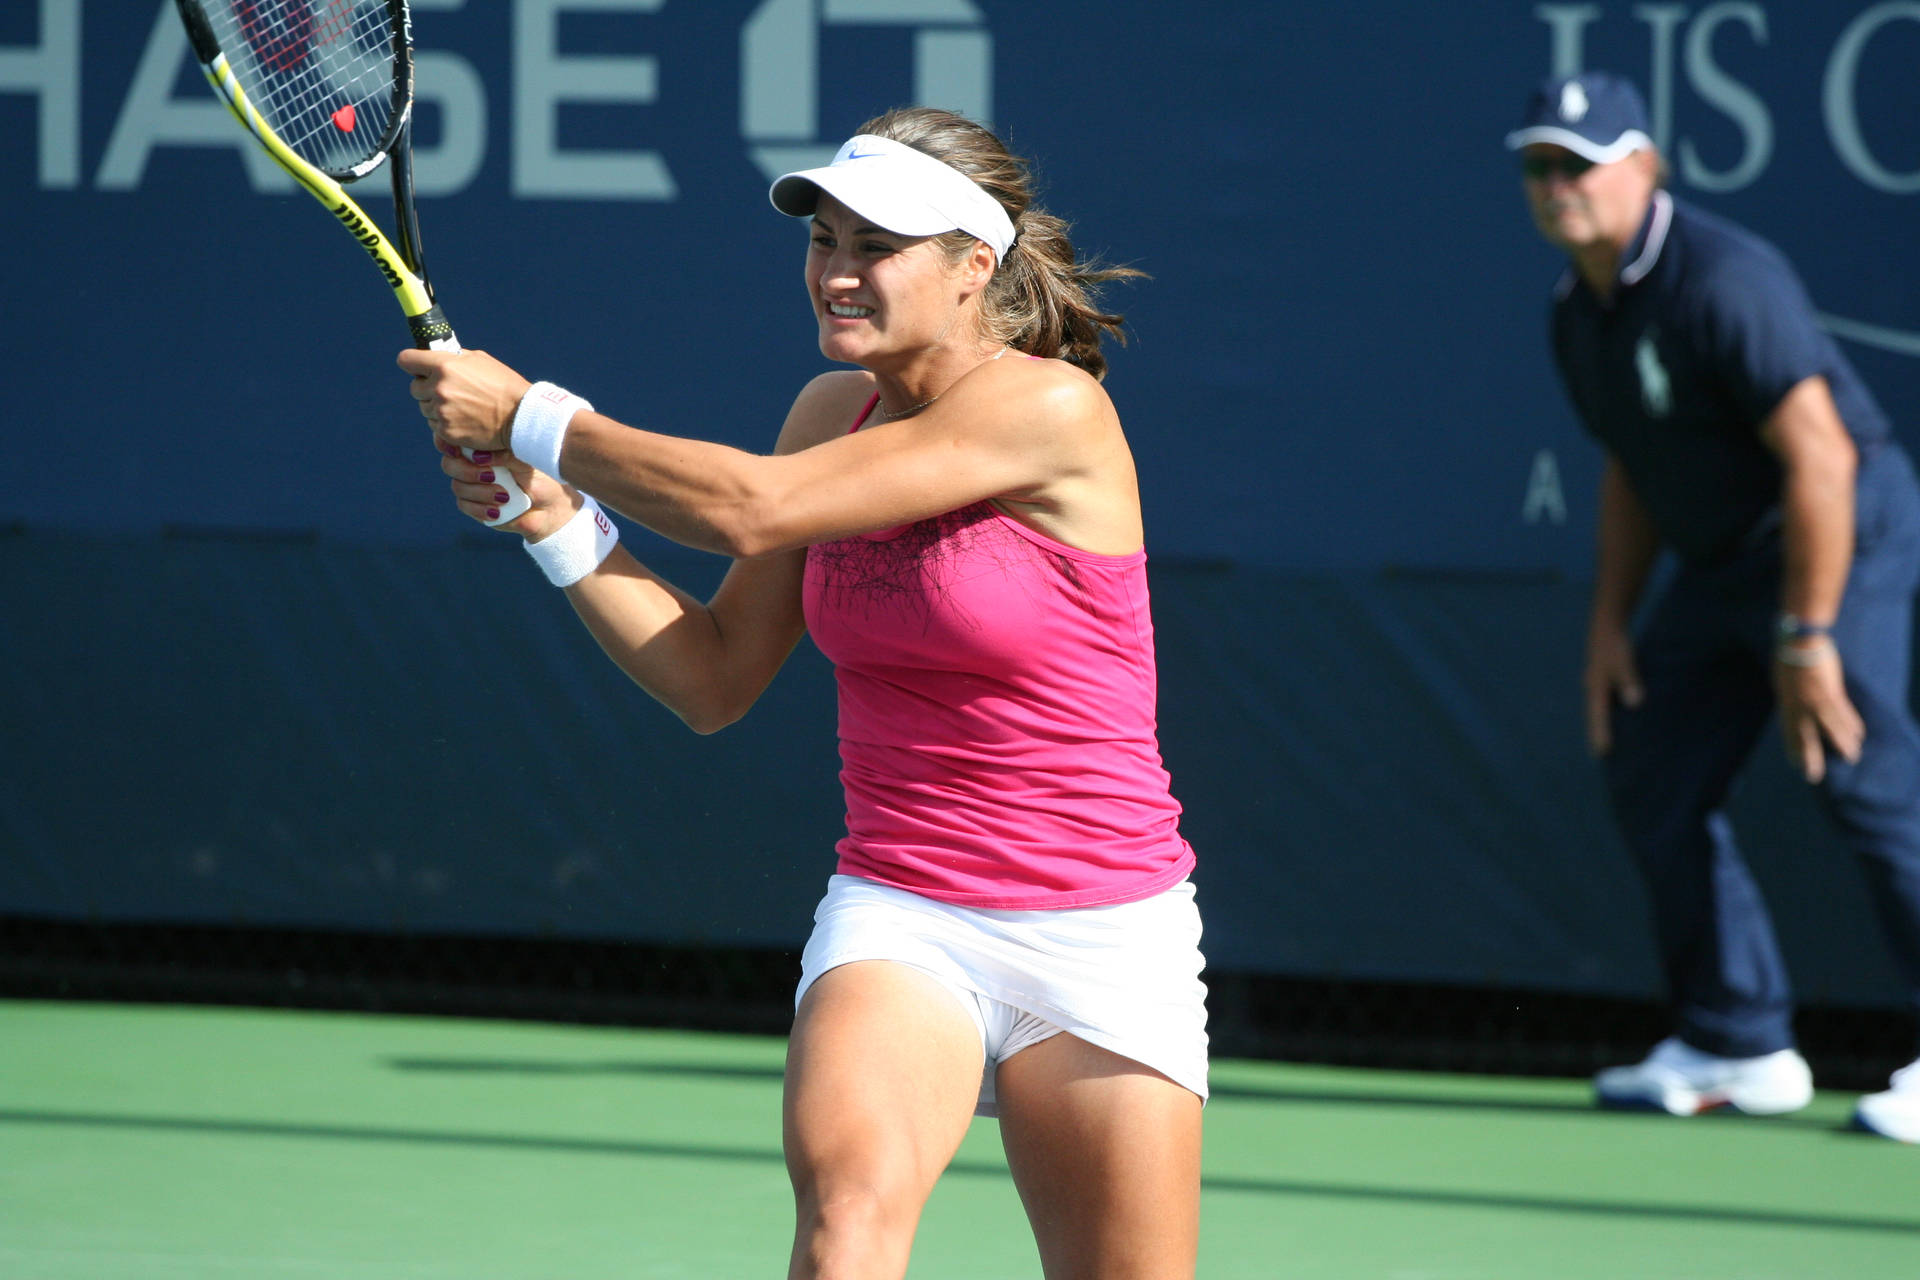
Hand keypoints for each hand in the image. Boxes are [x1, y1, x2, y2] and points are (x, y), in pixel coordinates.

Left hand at [400, 348, 531, 453]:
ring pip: (424, 408)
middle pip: (414, 387)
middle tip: (447, 391)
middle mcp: (439, 388)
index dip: (411, 363)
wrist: (521, 416)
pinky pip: (435, 425)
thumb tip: (438, 357)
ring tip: (460, 407)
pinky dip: (446, 423)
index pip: (406, 360)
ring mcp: (441, 411)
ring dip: (436, 407)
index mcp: (444, 366)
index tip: (416, 367)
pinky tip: (464, 420)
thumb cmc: (504, 385)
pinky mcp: (446, 431)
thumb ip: (454, 358)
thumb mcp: (481, 360)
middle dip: (427, 388)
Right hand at [437, 437, 576, 538]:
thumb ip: (503, 453)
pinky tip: (497, 511)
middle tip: (492, 476)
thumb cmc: (542, 478)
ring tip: (505, 497)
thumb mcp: (525, 459)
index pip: (456, 441)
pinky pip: (464, 505)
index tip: (458, 451)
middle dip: (468, 471)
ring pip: (458, 487)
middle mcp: (474, 465)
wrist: (551, 508)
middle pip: (450, 464)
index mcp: (484, 448)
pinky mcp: (475, 506)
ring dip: (480, 493)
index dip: (450, 445)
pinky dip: (479, 509)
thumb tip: (478, 455)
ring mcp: (473, 486)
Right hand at [1583, 622, 1643, 756]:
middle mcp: (1593, 690)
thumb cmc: (1615, 644)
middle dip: (1598, 733)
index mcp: (1595, 689)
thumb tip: (1635, 702)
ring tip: (1610, 741)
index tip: (1603, 753)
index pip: (1597, 717)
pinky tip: (1620, 718)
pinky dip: (1611, 713)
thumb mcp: (1623, 661)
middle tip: (1602, 755)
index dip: (1600, 734)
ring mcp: (1597, 686)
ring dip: (1604, 724)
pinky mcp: (1605, 681)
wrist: (1606, 624)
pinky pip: (1607, 702)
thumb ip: (1629, 681)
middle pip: (1595, 716)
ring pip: (1600, 710)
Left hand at [1774, 640, 1863, 783]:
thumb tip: (1792, 710)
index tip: (1796, 765)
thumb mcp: (1782, 683)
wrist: (1799, 641)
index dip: (1793, 750)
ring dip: (1842, 744)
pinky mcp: (1831, 692)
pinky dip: (1851, 724)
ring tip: (1852, 757)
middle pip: (1806, 738)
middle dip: (1810, 758)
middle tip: (1813, 777)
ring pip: (1830, 729)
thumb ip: (1789, 699)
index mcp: (1786, 704)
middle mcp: (1799, 706)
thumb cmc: (1788, 659)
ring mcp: (1815, 700)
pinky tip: (1859, 735)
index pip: (1788, 733)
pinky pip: (1843, 713)